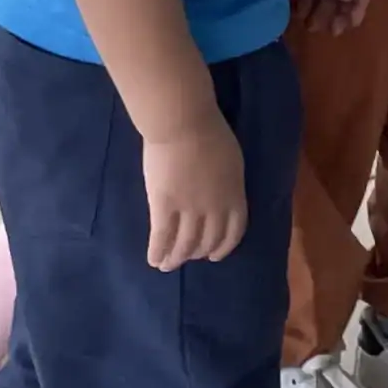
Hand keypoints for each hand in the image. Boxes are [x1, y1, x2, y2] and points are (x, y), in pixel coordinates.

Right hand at [144, 108, 247, 268]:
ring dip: (176, 259)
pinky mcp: (164, 206)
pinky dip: (157, 252)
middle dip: (198, 253)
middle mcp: (214, 207)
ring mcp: (188, 209)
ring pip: (184, 244)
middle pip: (208, 240)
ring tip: (167, 265)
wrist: (183, 122)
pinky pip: (161, 237)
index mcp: (234, 194)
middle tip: (189, 257)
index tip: (214, 255)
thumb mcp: (231, 160)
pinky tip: (153, 260)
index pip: (234, 231)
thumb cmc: (209, 132)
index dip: (224, 246)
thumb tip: (222, 197)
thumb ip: (228, 183)